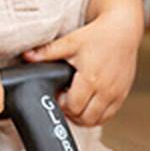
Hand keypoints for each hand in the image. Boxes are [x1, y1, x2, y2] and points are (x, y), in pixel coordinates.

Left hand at [21, 11, 142, 126]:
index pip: (73, 107)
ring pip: (97, 120)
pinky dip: (98, 114)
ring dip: (84, 116)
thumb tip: (26, 56)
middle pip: (85, 118)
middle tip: (66, 98)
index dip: (62, 103)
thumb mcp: (70, 42)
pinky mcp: (123, 94)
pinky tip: (90, 101)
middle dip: (72, 113)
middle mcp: (106, 90)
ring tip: (77, 100)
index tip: (59, 93)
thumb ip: (47, 52)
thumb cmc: (97, 35)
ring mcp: (116, 94)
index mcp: (91, 79)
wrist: (122, 30)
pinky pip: (109, 115)